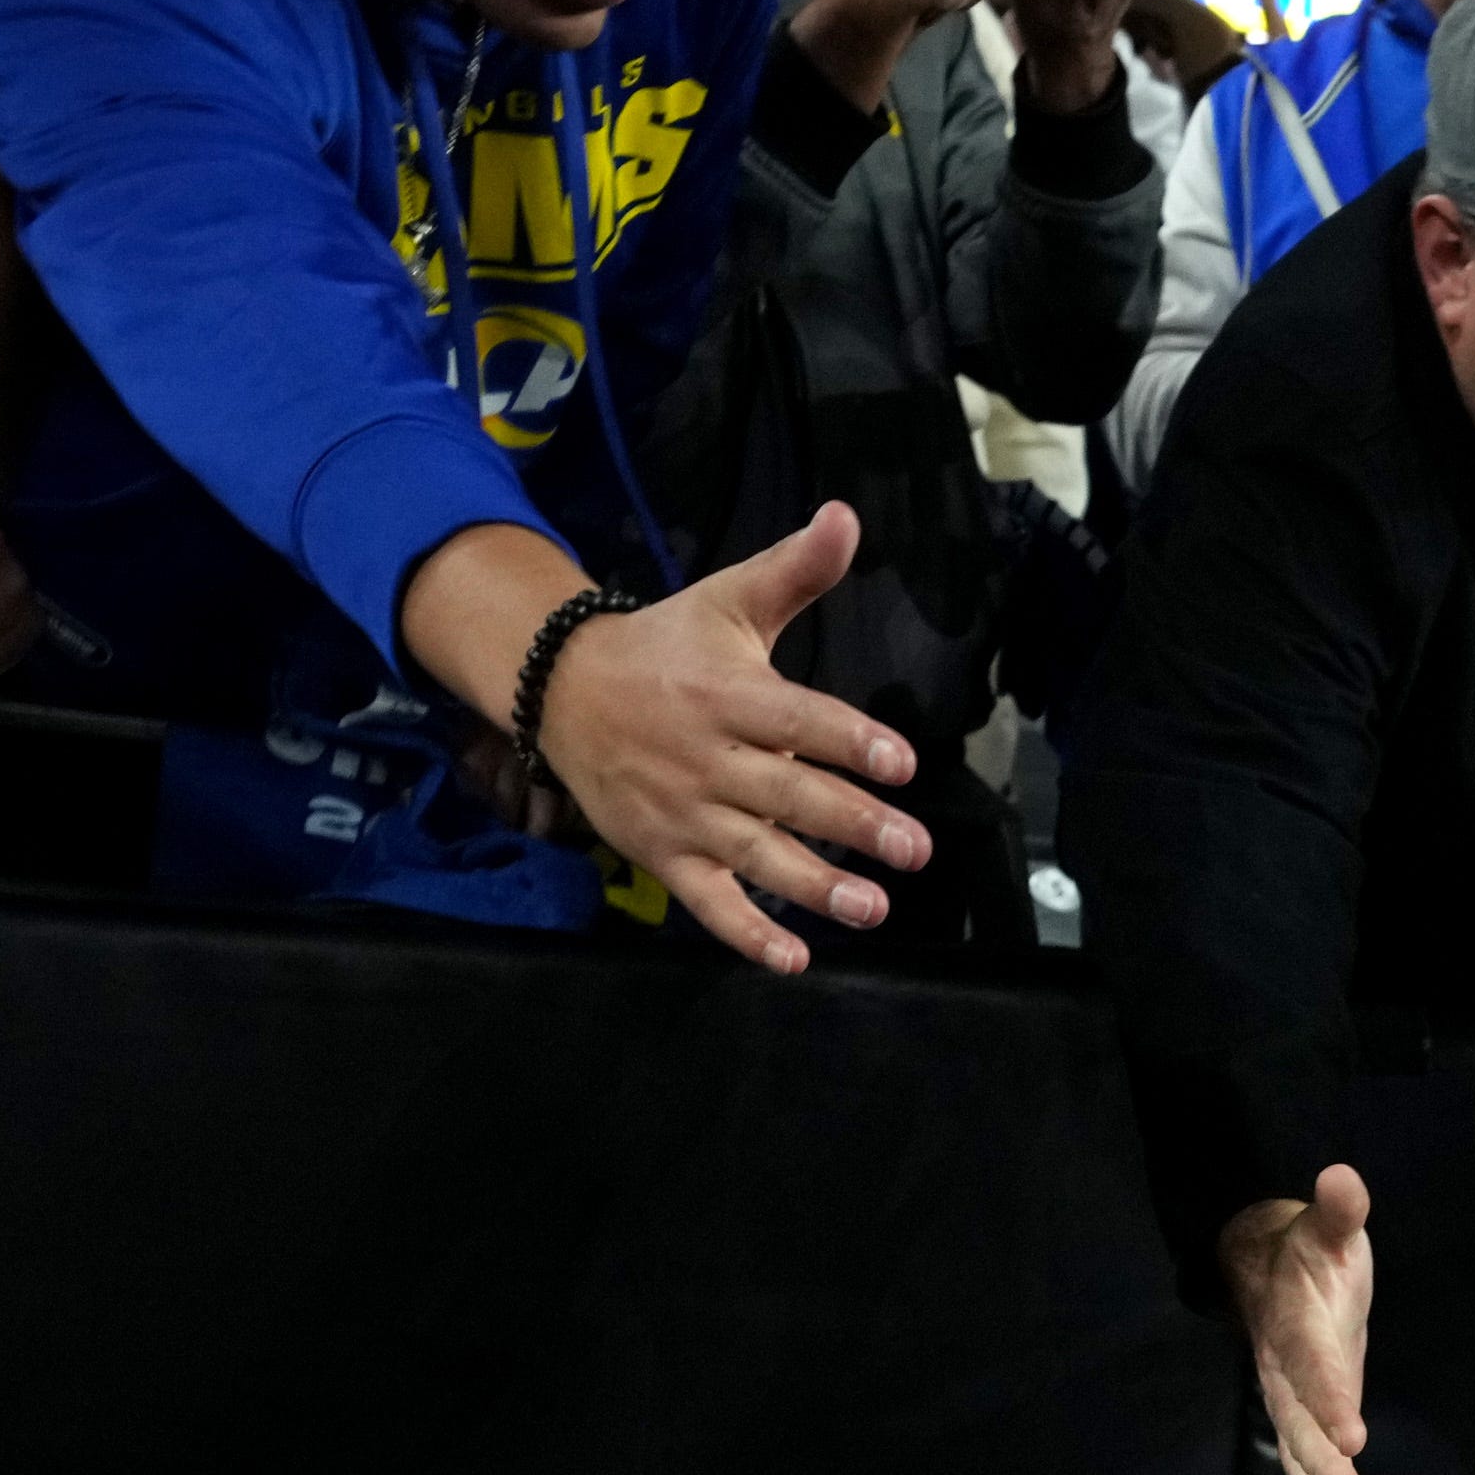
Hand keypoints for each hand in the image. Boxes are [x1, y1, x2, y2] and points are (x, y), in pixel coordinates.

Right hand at [529, 502, 930, 969]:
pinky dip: (746, 933)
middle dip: (853, 824)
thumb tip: (847, 516)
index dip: (850, 741)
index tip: (901, 762)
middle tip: (914, 849)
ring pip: (755, 855)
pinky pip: (707, 902)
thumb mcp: (728, 602)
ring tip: (874, 907)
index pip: (798, 719)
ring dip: (815, 886)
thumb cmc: (665, 647)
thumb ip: (795, 571)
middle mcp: (707, 757)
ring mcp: (683, 812)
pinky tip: (793, 958)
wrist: (560, 687)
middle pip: (788, 795)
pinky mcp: (662, 854)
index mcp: (728, 694)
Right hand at [1219, 1169, 1376, 1474]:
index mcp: (1295, 1328)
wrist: (1261, 1267)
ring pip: (1301, 1462)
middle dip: (1323, 1470)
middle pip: (1302, 1428)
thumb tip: (1341, 1176)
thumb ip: (1338, 1210)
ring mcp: (1293, 1406)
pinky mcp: (1307, 1427)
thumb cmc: (1306, 1248)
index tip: (1353, 1435)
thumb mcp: (1325, 1226)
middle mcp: (1287, 1376)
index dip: (1329, 1398)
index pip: (1312, 1365)